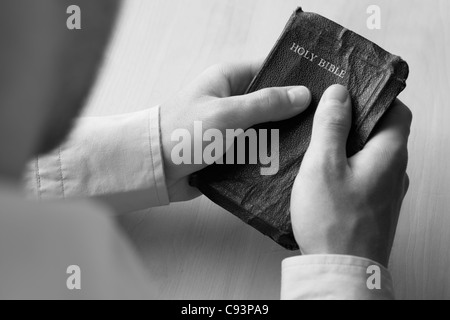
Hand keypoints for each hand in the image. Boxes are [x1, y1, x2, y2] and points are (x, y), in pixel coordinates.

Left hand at [160, 61, 311, 200]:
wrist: (154, 169)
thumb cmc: (185, 132)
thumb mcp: (228, 113)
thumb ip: (266, 104)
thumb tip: (303, 94)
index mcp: (228, 80)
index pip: (269, 71)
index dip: (295, 78)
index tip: (324, 87)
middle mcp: (232, 100)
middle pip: (272, 102)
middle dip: (294, 113)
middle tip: (326, 121)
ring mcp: (232, 127)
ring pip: (267, 128)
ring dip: (283, 137)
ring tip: (316, 144)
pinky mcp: (230, 150)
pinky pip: (256, 149)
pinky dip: (270, 155)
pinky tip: (293, 161)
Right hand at [290, 85, 411, 266]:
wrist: (339, 271)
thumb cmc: (333, 221)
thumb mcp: (323, 164)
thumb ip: (331, 125)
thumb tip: (339, 94)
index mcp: (389, 154)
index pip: (397, 111)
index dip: (375, 97)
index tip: (350, 93)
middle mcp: (395, 172)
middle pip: (382, 133)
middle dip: (355, 121)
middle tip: (325, 117)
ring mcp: (386, 192)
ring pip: (371, 156)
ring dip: (348, 146)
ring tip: (318, 145)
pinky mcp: (373, 208)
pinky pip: (364, 177)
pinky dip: (347, 168)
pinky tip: (323, 175)